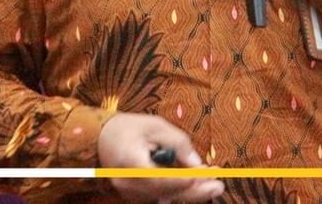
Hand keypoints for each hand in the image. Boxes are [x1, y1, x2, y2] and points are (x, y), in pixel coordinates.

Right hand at [97, 112, 223, 202]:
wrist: (103, 139)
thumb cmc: (130, 128)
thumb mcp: (156, 125)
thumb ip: (177, 143)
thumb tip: (197, 163)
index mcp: (129, 161)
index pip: (156, 176)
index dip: (180, 179)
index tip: (202, 175)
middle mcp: (128, 181)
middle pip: (164, 192)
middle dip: (194, 190)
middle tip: (219, 186)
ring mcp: (130, 191)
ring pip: (165, 197)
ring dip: (190, 192)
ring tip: (214, 183)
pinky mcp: (136, 195)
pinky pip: (161, 196)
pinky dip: (180, 191)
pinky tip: (197, 184)